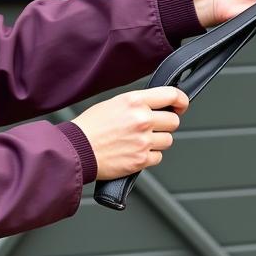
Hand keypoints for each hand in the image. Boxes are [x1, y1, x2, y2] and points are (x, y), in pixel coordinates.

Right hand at [73, 86, 188, 179]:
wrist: (75, 150)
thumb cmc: (90, 127)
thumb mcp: (115, 103)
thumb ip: (139, 103)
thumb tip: (159, 105)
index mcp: (135, 101)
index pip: (172, 95)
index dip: (181, 101)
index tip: (181, 106)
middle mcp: (142, 119)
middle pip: (174, 121)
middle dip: (166, 124)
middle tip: (153, 128)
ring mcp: (143, 141)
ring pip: (168, 140)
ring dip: (158, 141)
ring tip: (139, 141)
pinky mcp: (140, 160)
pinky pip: (158, 157)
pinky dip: (150, 156)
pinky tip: (135, 152)